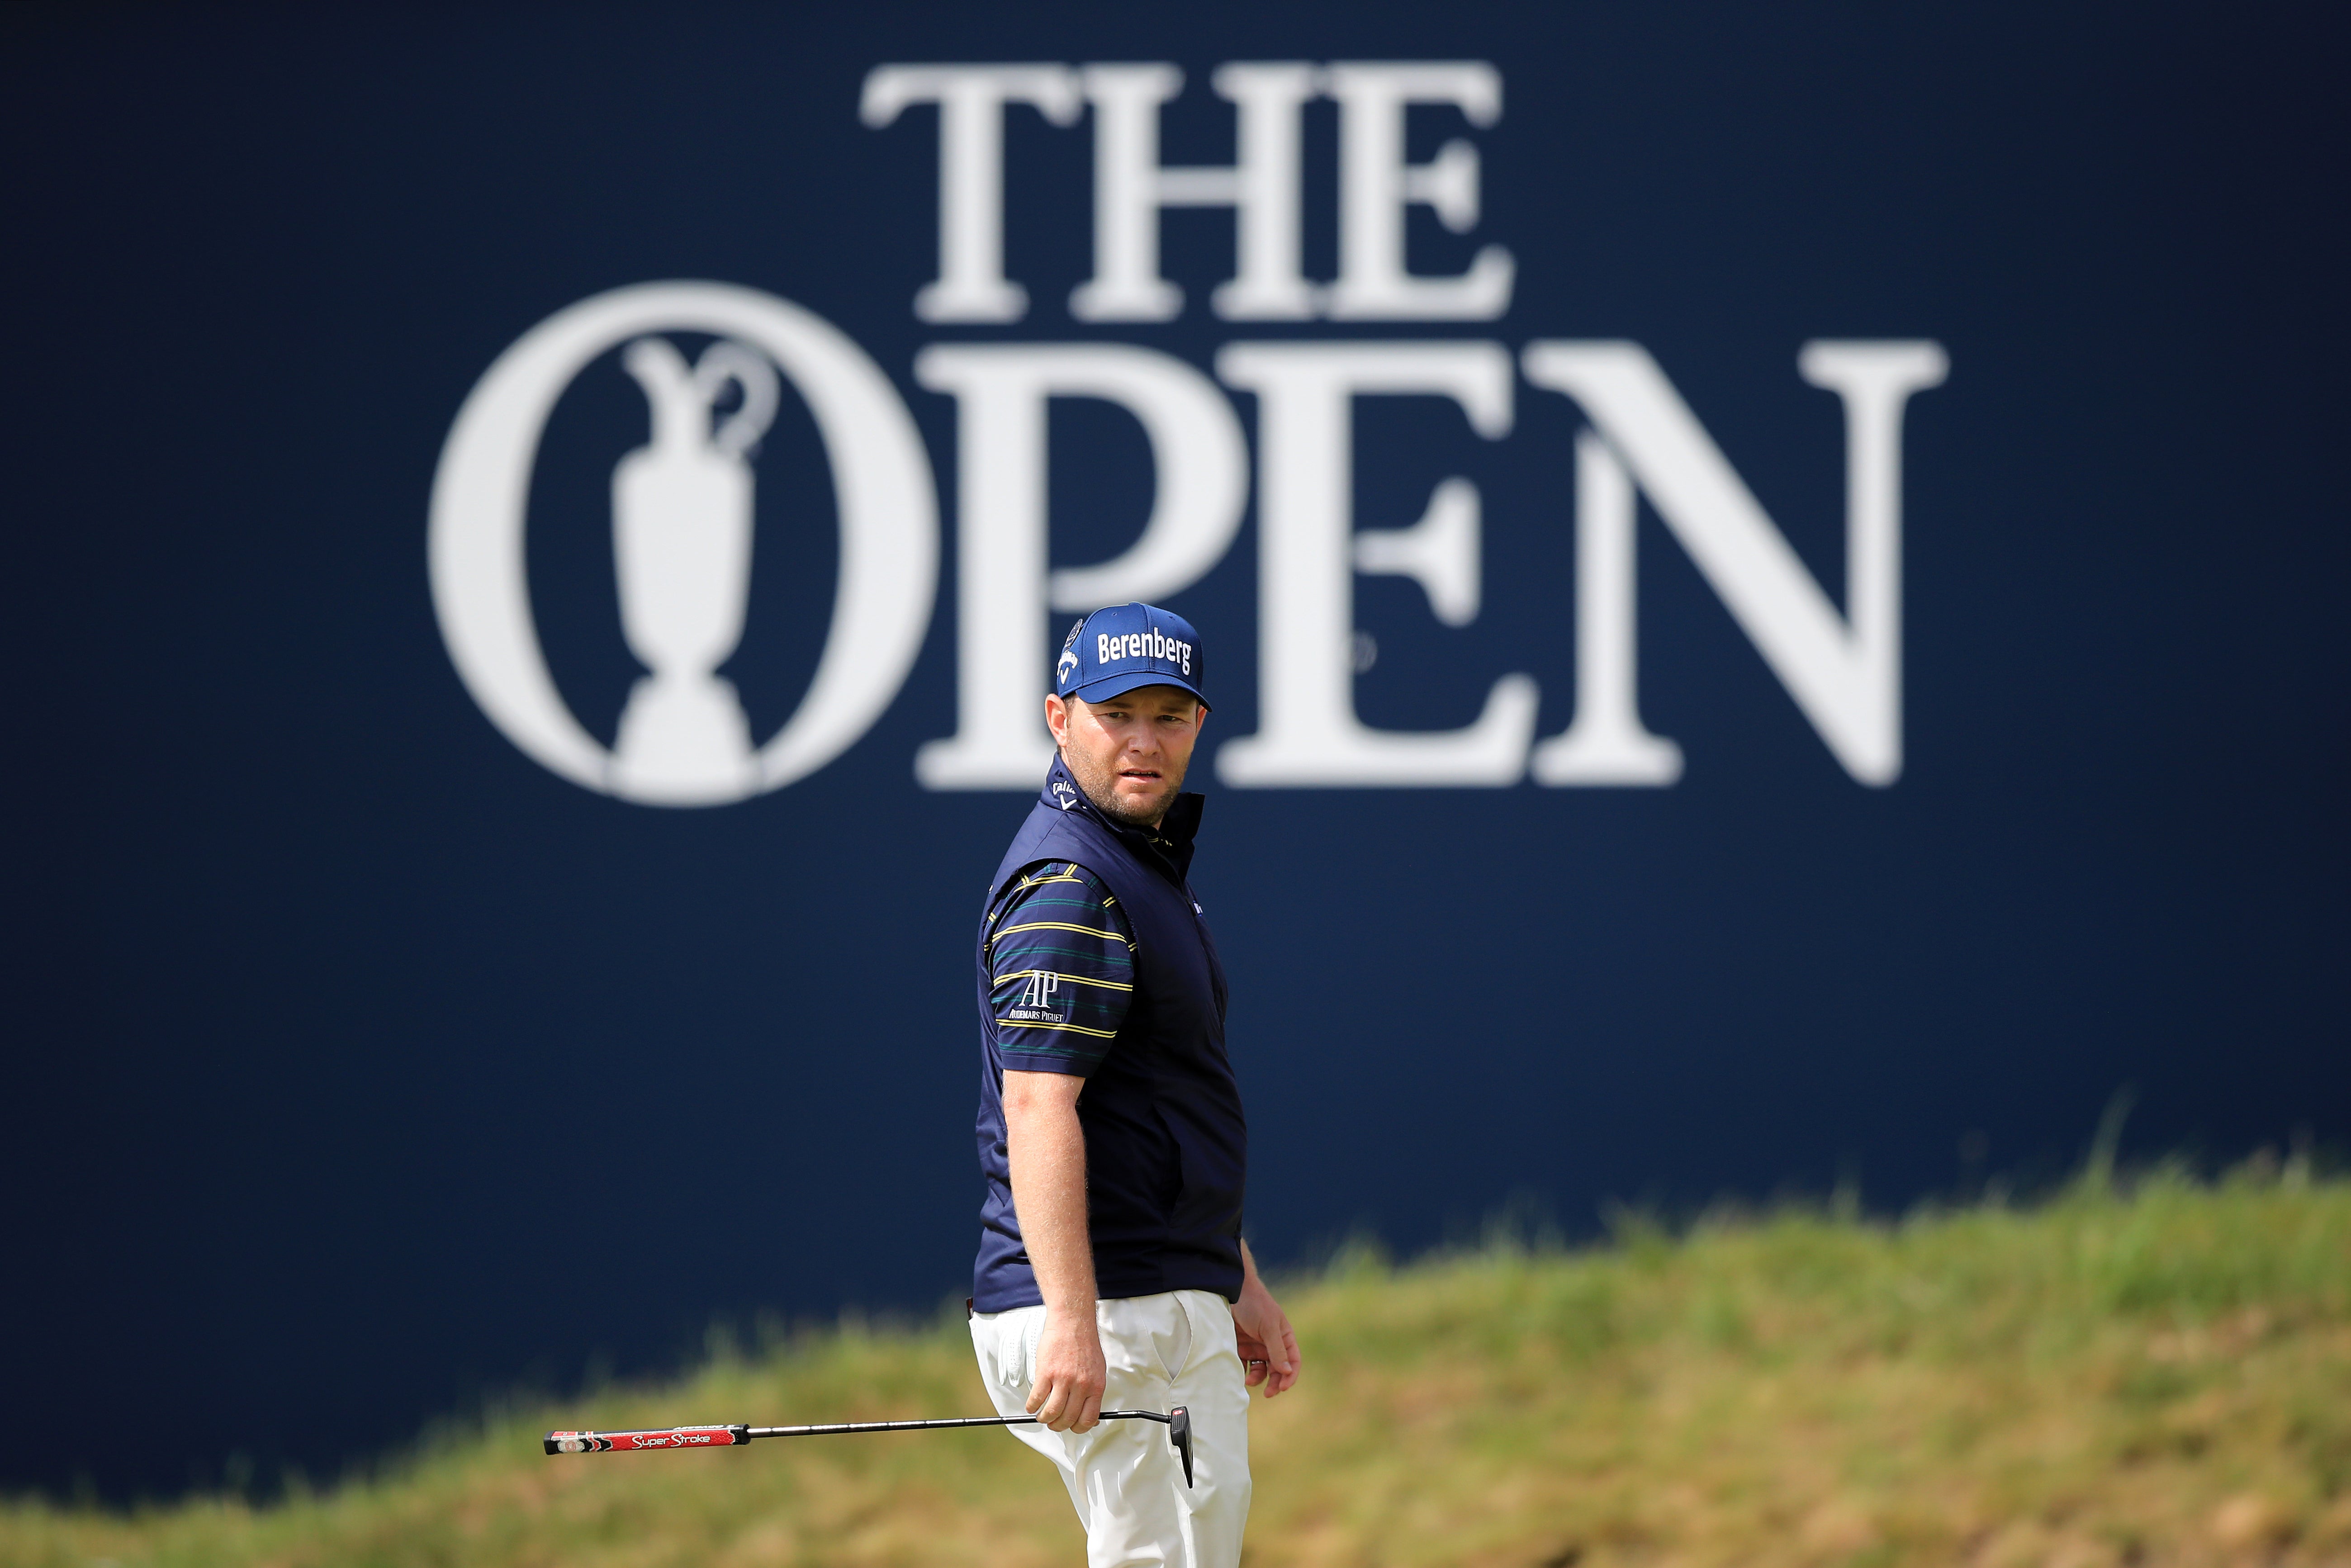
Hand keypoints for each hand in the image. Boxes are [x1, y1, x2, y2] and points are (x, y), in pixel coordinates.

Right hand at [1027, 1305, 1105, 1431]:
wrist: (1073, 1322)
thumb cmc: (1084, 1345)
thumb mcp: (1097, 1370)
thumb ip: (1093, 1392)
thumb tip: (1090, 1415)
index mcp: (1096, 1386)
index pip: (1088, 1419)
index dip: (1078, 1428)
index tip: (1071, 1428)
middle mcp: (1081, 1385)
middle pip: (1068, 1419)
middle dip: (1058, 1426)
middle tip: (1053, 1423)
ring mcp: (1063, 1379)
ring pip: (1052, 1412)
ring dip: (1044, 1419)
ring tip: (1042, 1417)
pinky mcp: (1046, 1372)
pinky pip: (1037, 1398)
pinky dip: (1032, 1406)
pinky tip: (1031, 1406)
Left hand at [1231, 1275, 1299, 1396]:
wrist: (1231, 1291)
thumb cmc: (1256, 1305)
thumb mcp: (1269, 1327)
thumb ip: (1277, 1350)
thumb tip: (1287, 1372)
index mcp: (1285, 1338)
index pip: (1293, 1361)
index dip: (1290, 1376)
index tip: (1282, 1388)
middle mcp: (1272, 1344)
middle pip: (1277, 1370)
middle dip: (1274, 1383)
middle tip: (1268, 1393)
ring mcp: (1257, 1346)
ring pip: (1261, 1371)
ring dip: (1257, 1379)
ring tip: (1248, 1381)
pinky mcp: (1241, 1347)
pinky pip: (1245, 1365)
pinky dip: (1243, 1372)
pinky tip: (1239, 1373)